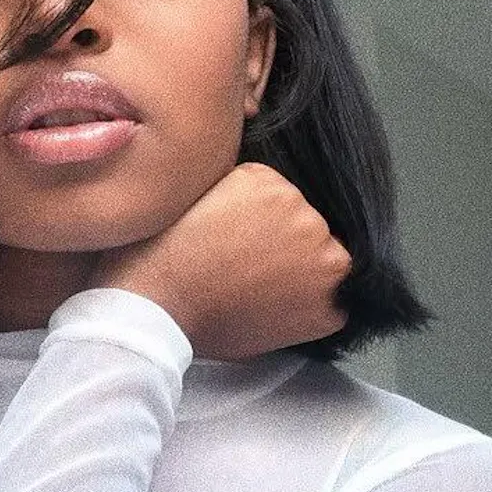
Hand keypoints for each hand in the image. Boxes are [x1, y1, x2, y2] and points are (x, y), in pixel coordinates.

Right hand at [88, 162, 351, 360]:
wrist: (156, 307)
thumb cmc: (162, 254)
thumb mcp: (198, 192)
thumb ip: (241, 191)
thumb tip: (261, 203)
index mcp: (273, 182)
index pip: (283, 198)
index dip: (263, 221)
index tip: (239, 238)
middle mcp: (306, 215)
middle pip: (309, 226)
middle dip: (288, 243)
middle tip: (249, 266)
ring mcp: (323, 263)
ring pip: (325, 262)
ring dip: (306, 273)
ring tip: (260, 290)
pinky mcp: (329, 307)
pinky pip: (335, 302)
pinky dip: (314, 307)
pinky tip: (275, 309)